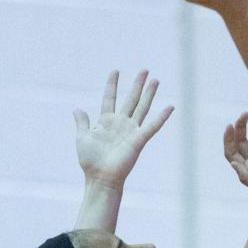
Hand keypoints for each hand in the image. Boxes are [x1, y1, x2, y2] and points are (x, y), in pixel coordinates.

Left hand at [74, 69, 172, 190]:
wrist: (100, 178)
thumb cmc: (90, 161)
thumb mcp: (82, 138)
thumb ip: (82, 123)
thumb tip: (77, 109)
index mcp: (106, 121)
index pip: (110, 98)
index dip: (112, 84)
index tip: (115, 71)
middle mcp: (120, 124)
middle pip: (131, 99)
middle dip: (137, 84)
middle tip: (144, 70)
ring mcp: (130, 131)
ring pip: (142, 108)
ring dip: (149, 94)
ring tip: (155, 80)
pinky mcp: (138, 140)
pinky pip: (152, 127)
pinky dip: (161, 117)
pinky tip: (170, 107)